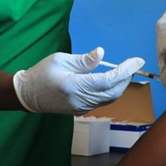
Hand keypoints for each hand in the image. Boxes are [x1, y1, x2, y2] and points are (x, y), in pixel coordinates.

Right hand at [13, 47, 143, 114]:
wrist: (27, 95)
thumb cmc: (41, 73)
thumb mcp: (61, 60)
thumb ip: (84, 60)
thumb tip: (102, 54)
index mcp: (74, 86)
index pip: (108, 80)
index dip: (125, 70)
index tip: (137, 61)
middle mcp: (80, 101)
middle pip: (113, 92)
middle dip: (126, 79)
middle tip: (133, 65)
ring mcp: (81, 108)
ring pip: (109, 99)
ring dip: (120, 86)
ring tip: (124, 72)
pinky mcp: (80, 110)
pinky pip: (101, 102)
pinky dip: (111, 91)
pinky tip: (111, 81)